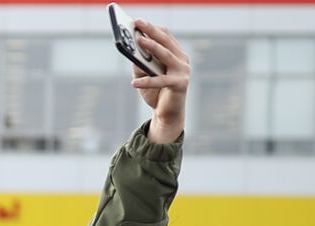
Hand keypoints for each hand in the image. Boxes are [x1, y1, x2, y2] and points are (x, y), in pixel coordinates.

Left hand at [131, 20, 189, 144]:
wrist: (167, 114)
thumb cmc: (155, 92)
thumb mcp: (144, 76)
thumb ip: (140, 64)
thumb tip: (131, 51)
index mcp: (176, 54)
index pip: (166, 36)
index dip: (152, 28)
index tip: (138, 21)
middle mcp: (183, 59)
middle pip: (166, 42)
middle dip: (151, 31)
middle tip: (138, 23)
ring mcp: (183, 71)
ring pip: (166, 56)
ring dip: (152, 47)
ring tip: (138, 42)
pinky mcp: (180, 84)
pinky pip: (161, 80)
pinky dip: (146, 81)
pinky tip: (133, 83)